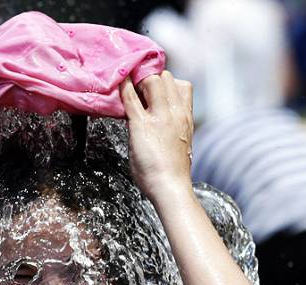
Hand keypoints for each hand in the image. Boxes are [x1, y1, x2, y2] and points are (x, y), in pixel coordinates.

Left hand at [120, 71, 193, 201]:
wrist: (170, 186)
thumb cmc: (172, 170)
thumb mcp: (179, 142)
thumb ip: (172, 126)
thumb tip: (160, 120)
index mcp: (186, 117)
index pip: (183, 86)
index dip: (167, 82)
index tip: (154, 87)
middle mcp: (176, 112)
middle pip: (167, 78)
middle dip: (151, 77)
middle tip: (138, 88)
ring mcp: (160, 117)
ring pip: (152, 80)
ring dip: (139, 81)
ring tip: (130, 88)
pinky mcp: (142, 125)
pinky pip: (131, 99)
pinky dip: (124, 88)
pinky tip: (118, 82)